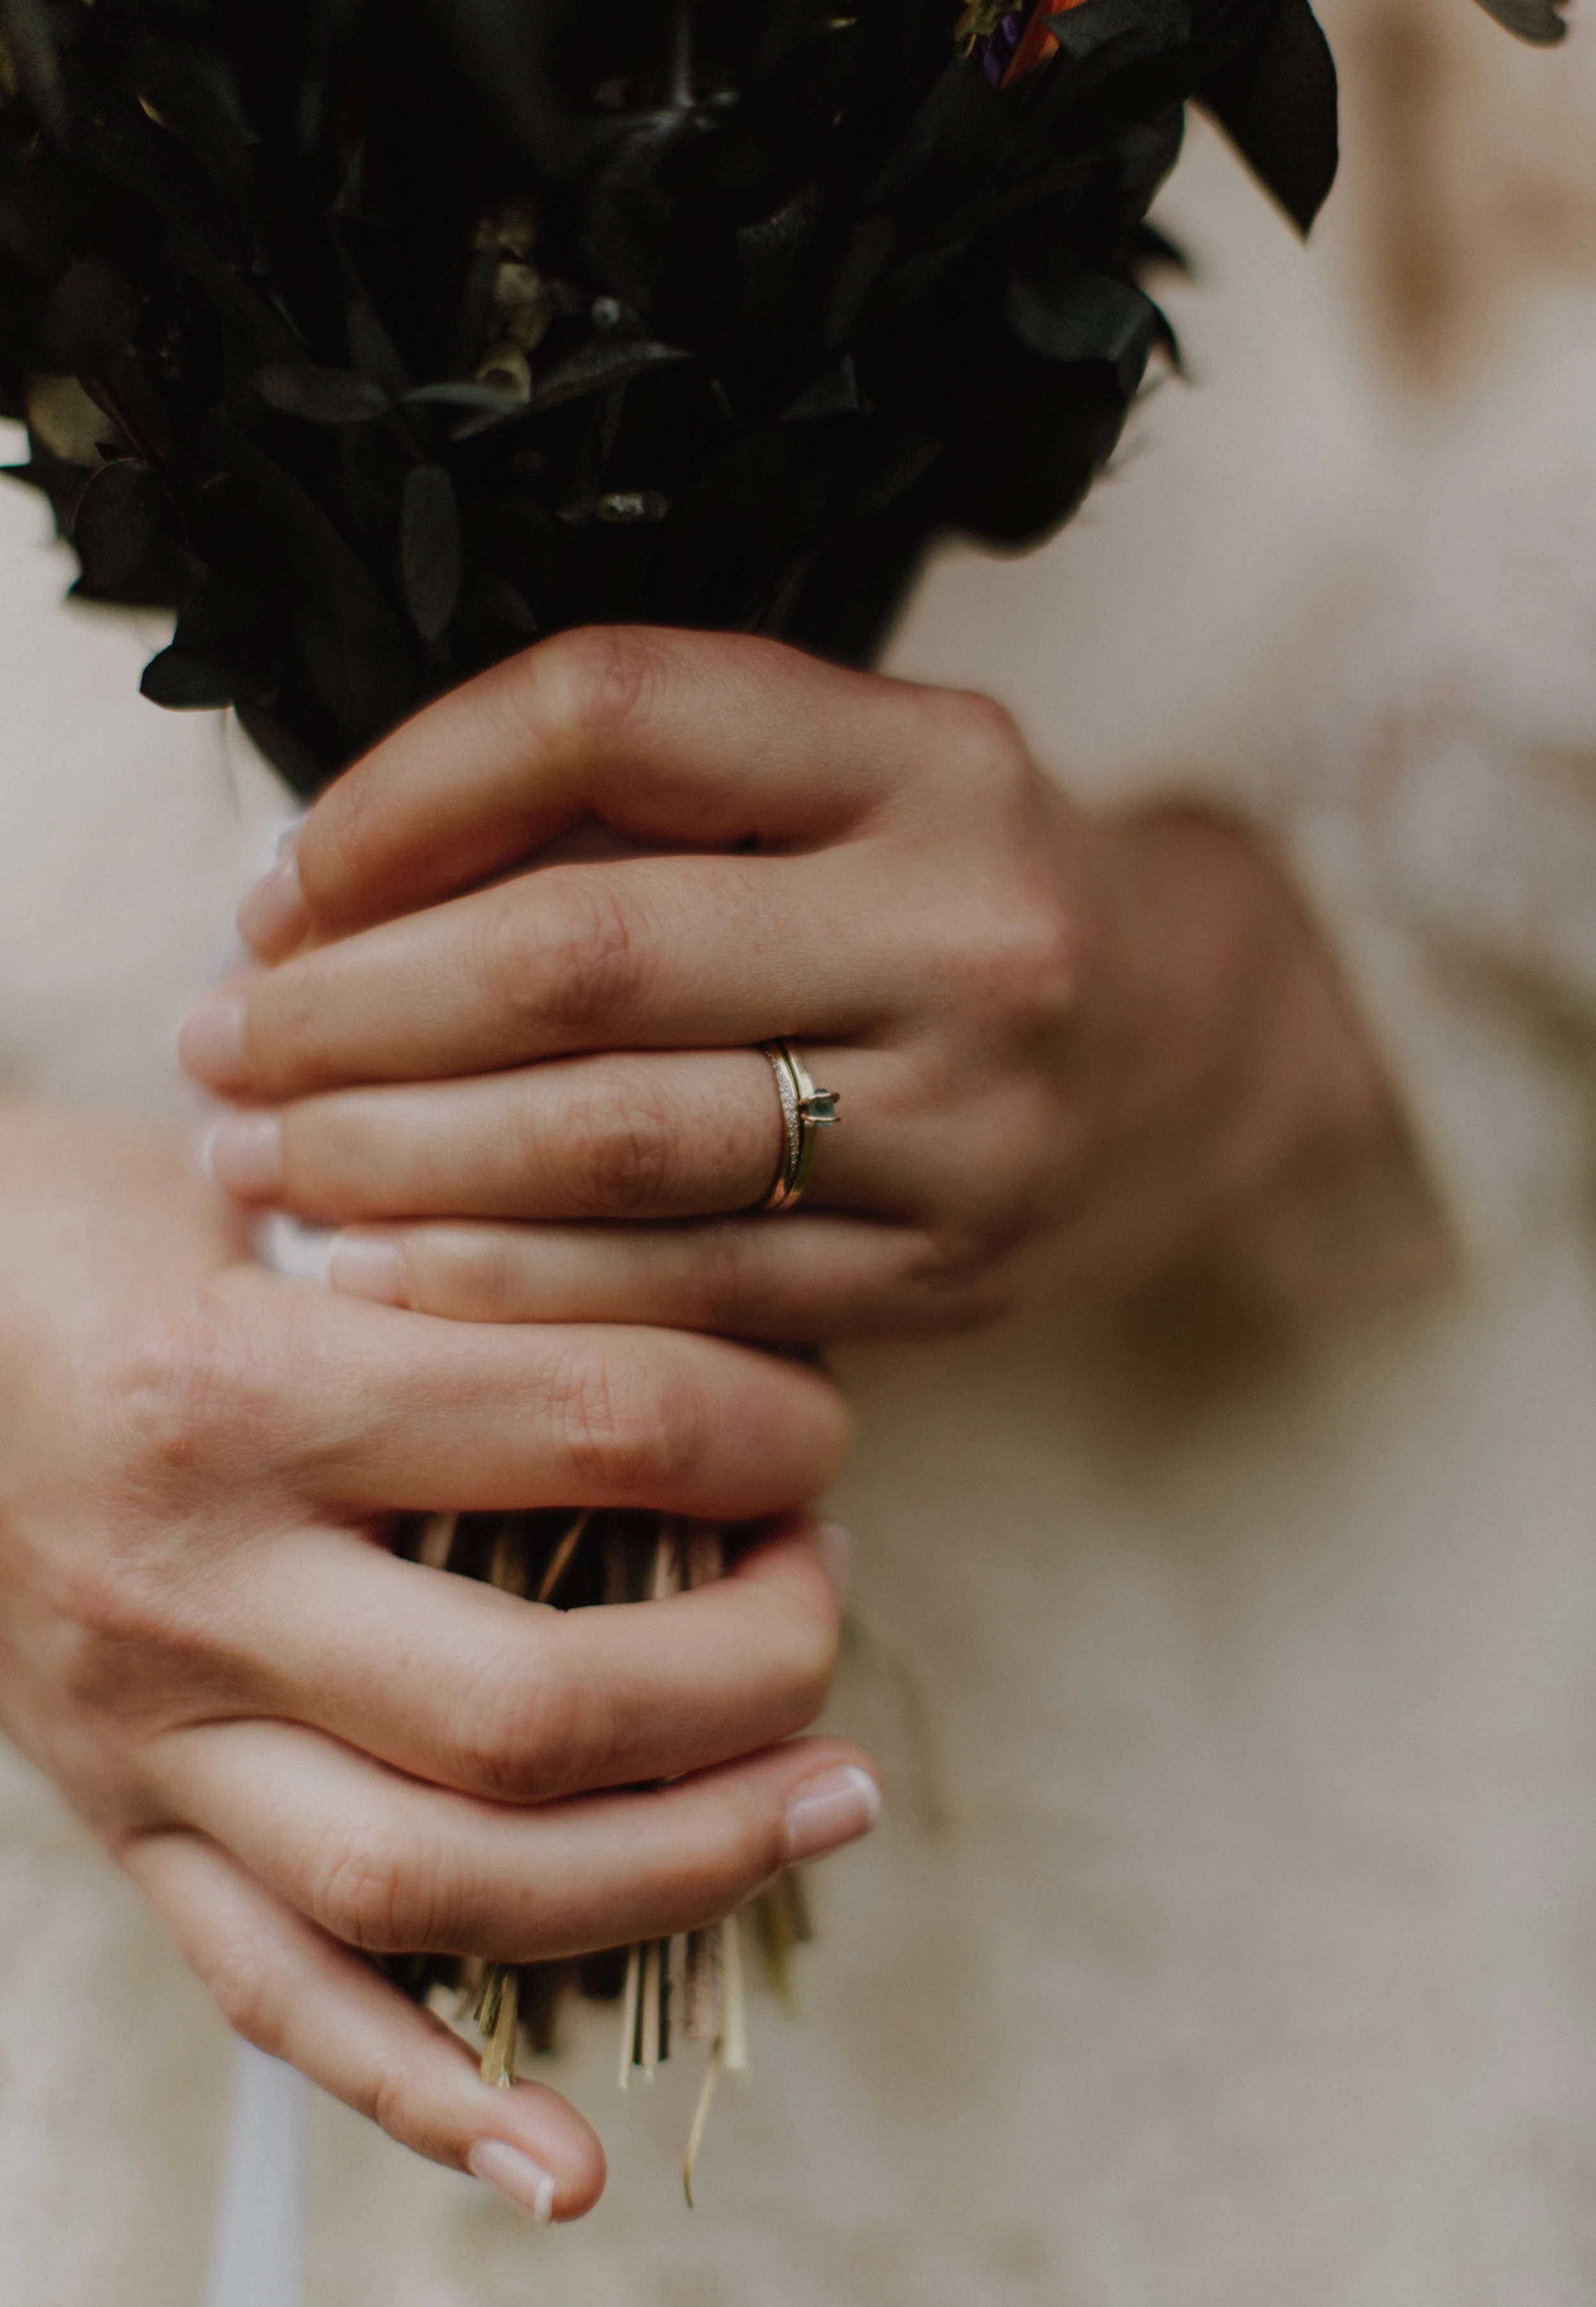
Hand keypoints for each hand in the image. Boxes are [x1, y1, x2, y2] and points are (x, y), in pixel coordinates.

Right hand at [0, 1103, 864, 2216]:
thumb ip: (475, 1261)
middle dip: (747, 1675)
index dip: (762, 1435)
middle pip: (533, 1707)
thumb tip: (715, 1348)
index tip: (814, 1433)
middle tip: (826, 1606)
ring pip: (430, 1890)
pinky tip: (566, 2166)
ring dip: (669, 1876)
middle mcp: (186, 1594)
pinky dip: (425, 2095)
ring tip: (817, 1808)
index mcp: (236, 1395)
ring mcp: (144, 1742)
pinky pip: (272, 1999)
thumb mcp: (276, 1188)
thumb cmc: (95, 1231)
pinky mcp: (122, 1829)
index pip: (593, 1432)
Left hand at [187, 628, 1391, 1338]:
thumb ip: (645, 804)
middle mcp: (961, 919)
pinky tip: (386, 1275)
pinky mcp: (944, 1267)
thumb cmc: (953, 898)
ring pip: (618, 1140)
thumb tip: (334, 896)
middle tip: (221, 1045)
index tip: (287, 882)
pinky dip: (511, 1288)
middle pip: (586, 950)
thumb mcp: (847, 784)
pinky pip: (687, 1288)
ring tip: (264, 1163)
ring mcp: (966, 1110)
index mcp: (922, 751)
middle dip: (356, 1009)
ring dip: (399, 1158)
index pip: (611, 711)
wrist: (1194, 1045)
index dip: (406, 790)